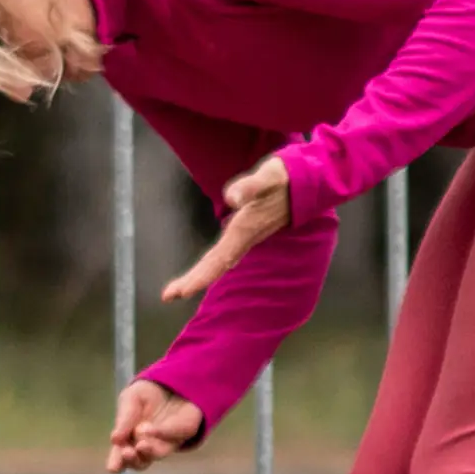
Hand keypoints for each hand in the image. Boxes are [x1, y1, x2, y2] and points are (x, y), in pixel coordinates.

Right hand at [108, 378, 203, 472]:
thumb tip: (115, 439)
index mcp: (130, 440)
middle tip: (127, 453)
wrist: (170, 382)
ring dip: (149, 452)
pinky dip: (163, 434)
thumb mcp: (130, 399)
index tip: (113, 467)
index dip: (117, 463)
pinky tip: (151, 429)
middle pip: (139, 462)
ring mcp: (167, 441)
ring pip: (158, 454)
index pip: (121, 457)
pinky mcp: (184, 432)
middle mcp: (147, 445)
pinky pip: (176, 435)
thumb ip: (124, 418)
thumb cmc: (145, 396)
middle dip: (133, 460)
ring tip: (141, 445)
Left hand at [161, 154, 291, 301]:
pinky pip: (224, 253)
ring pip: (219, 261)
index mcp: (245, 230)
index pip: (219, 259)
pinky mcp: (246, 231)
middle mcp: (244, 238)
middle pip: (216, 265)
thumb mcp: (268, 177)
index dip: (200, 276)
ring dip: (200, 275)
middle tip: (168, 296)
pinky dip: (211, 264)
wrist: (306, 183)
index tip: (181, 292)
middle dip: (193, 281)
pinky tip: (204, 269)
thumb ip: (252, 187)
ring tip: (180, 289)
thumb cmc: (284, 179)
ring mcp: (245, 237)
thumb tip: (232, 197)